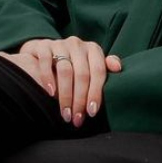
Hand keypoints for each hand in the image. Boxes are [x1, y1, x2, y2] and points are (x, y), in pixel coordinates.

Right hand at [0, 37, 120, 127]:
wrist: (45, 51)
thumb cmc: (72, 63)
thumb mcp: (90, 65)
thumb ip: (104, 68)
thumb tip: (118, 68)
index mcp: (93, 49)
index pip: (98, 72)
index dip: (96, 93)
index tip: (92, 112)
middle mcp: (78, 44)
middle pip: (82, 74)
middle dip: (79, 100)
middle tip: (76, 118)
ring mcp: (60, 44)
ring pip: (65, 70)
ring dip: (65, 95)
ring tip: (65, 113)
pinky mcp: (43, 46)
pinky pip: (46, 62)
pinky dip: (48, 79)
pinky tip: (50, 93)